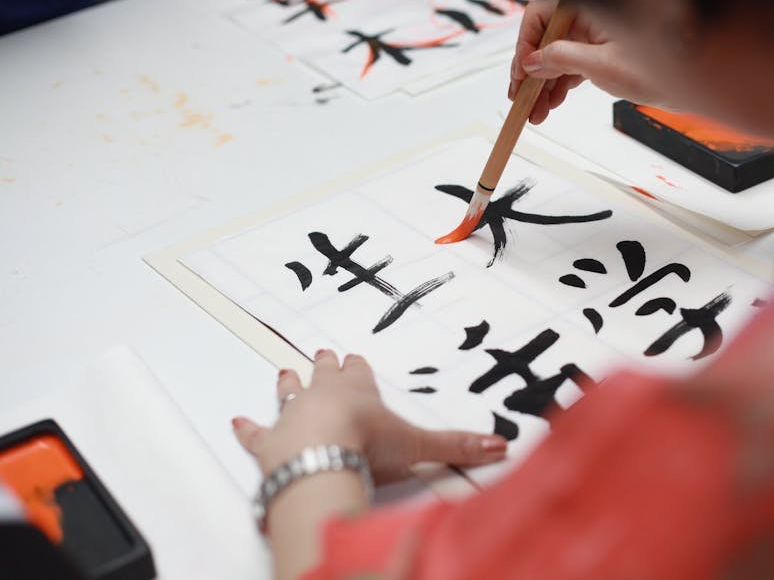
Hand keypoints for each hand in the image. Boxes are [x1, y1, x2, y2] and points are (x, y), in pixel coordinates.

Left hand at [232, 349, 507, 483]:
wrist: (321, 457)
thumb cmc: (366, 444)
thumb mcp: (419, 444)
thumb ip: (457, 447)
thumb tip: (499, 446)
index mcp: (357, 391)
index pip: (358, 373)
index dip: (356, 367)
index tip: (353, 355)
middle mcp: (323, 396)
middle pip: (323, 375)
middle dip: (324, 366)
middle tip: (321, 353)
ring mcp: (292, 416)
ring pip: (289, 394)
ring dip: (288, 385)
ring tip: (284, 372)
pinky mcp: (268, 442)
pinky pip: (255, 432)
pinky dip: (247, 428)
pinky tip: (237, 421)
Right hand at [509, 0, 655, 123]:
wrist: (687, 81)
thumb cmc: (658, 66)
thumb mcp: (603, 65)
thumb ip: (562, 59)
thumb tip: (532, 61)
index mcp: (588, 6)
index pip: (539, 16)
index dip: (525, 45)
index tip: (521, 74)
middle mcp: (586, 17)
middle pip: (543, 39)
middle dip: (531, 72)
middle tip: (520, 98)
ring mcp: (591, 34)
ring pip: (554, 56)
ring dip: (542, 84)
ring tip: (535, 111)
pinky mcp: (597, 51)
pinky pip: (569, 65)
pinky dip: (559, 84)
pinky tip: (550, 103)